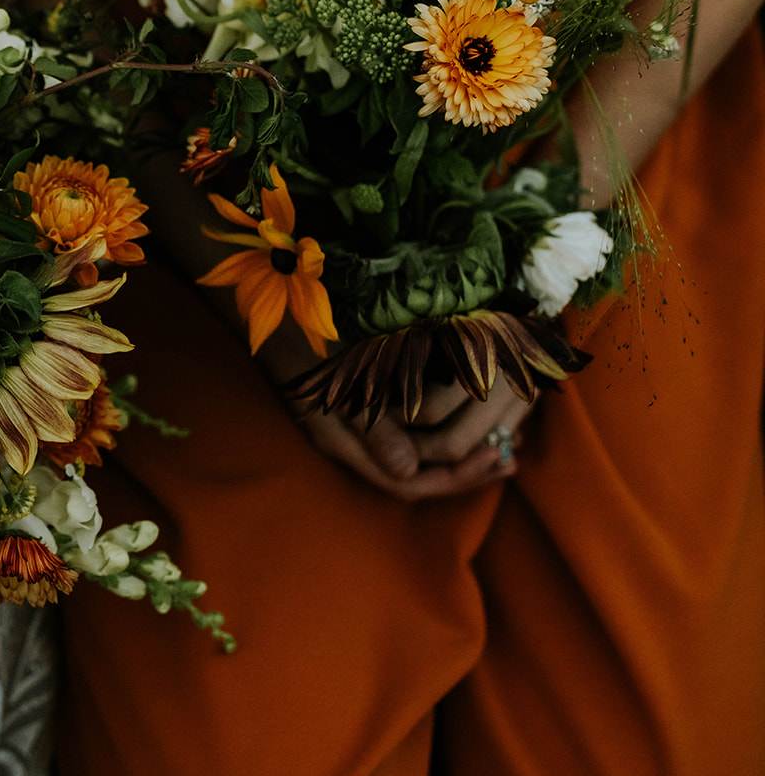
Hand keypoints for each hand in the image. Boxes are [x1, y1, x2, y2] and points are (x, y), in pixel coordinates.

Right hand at [257, 325, 519, 501]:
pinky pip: (410, 418)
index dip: (456, 478)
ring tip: (503, 429)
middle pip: (417, 471)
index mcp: (340, 440)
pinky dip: (445, 415)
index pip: (408, 482)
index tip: (501, 460)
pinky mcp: (358, 390)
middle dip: (467, 464)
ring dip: (461, 441)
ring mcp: (351, 414)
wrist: (262, 293)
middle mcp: (348, 436)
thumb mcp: (334, 382)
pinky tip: (471, 399)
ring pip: (417, 447)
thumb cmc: (296, 333)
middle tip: (512, 450)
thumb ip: (369, 426)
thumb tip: (405, 472)